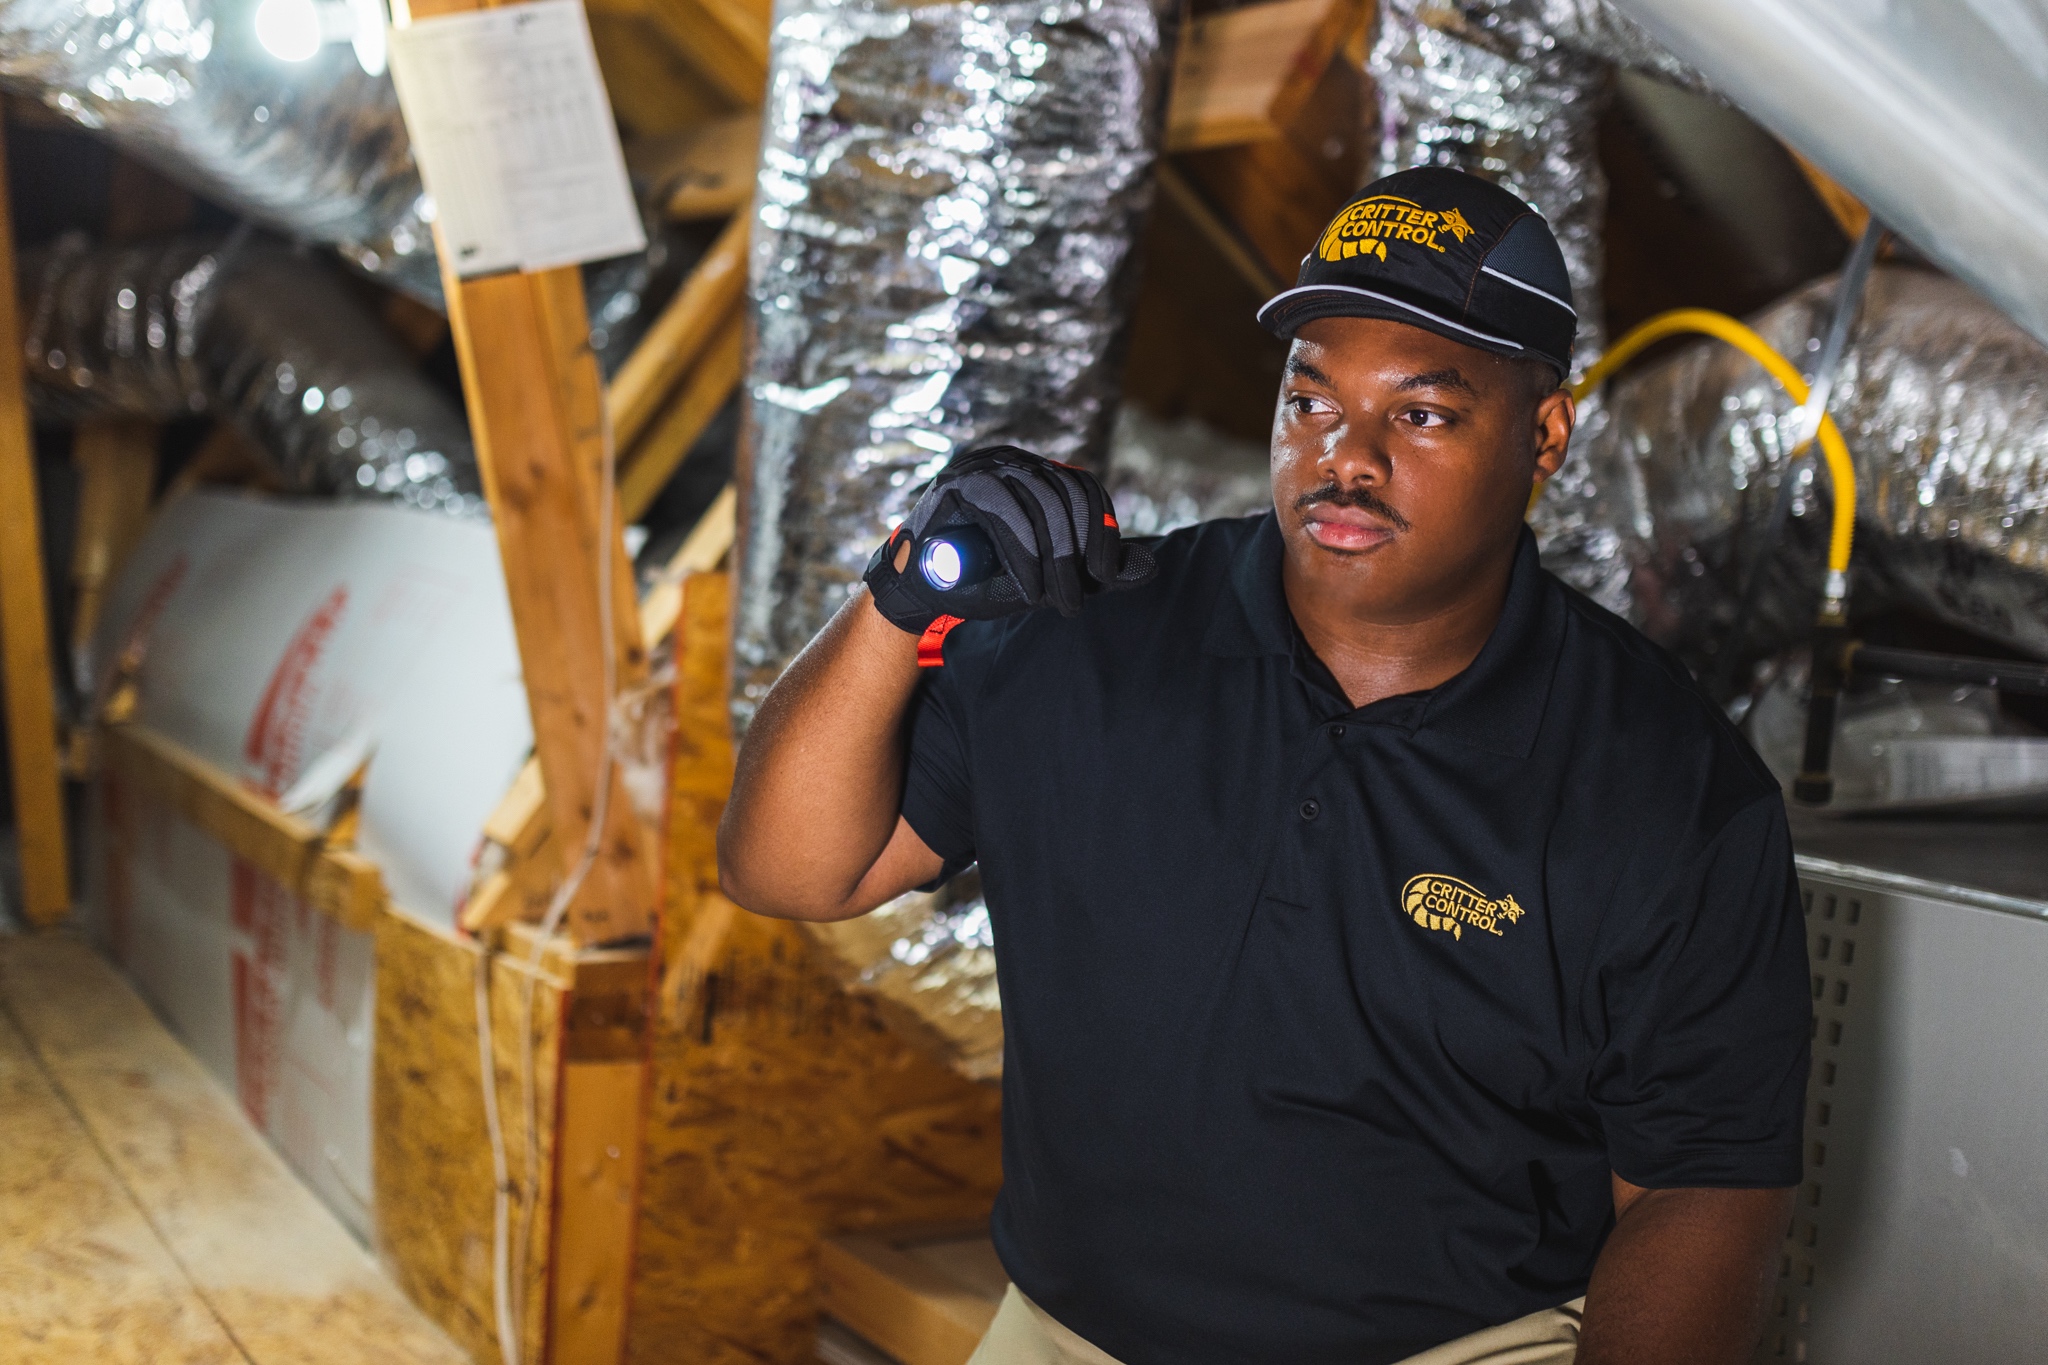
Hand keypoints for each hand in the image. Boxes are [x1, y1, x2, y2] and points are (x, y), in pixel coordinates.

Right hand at [864, 444, 1156, 634]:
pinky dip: (1023, 557)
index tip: (1105, 575)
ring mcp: (983, 466)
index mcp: (1036, 474)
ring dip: (1053, 562)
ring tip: (1055, 602)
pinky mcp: (959, 483)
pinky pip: (1006, 515)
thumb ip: (1097, 570)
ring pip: (1040, 505)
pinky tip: (1027, 590)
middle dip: (1078, 553)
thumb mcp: (1053, 576)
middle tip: (1074, 602)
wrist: (921, 593)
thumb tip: (1151, 566)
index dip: (1102, 530)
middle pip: (1067, 495)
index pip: (1084, 488)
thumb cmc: (986, 580)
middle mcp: (1012, 461)